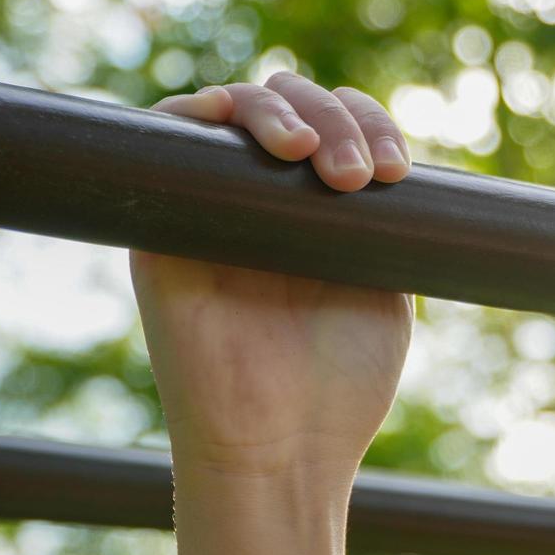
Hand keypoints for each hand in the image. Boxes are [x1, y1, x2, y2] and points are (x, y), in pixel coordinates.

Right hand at [130, 74, 413, 490]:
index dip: (369, 123)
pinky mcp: (158, 226)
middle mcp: (262, 201)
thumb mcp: (386, 284)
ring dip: (282, 112)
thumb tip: (380, 148)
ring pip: (237, 108)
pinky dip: (202, 109)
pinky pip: (164, 134)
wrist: (282, 450)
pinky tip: (250, 131)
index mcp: (319, 213)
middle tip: (358, 177)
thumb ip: (381, 220)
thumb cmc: (339, 386)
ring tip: (311, 155)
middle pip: (292, 105)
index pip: (339, 126)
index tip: (397, 172)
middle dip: (335, 119)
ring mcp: (209, 207)